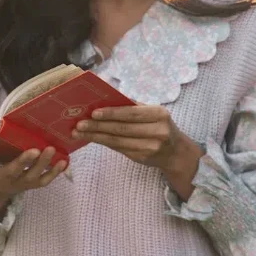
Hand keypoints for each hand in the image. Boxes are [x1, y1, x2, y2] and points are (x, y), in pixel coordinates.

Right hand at [0, 137, 68, 218]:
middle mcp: (4, 181)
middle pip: (13, 172)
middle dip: (24, 162)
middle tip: (35, 149)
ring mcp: (20, 184)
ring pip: (33, 177)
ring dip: (44, 165)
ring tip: (51, 149)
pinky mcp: (32, 183)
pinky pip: (45, 180)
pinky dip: (55, 172)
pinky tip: (64, 159)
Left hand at [71, 105, 199, 172]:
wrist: (176, 152)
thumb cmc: (160, 126)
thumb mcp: (153, 112)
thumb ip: (133, 106)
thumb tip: (106, 97)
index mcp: (159, 114)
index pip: (132, 113)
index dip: (112, 113)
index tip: (94, 112)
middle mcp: (157, 132)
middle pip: (122, 128)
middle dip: (98, 126)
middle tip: (79, 123)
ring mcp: (150, 147)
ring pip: (117, 141)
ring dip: (96, 136)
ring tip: (78, 132)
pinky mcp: (142, 158)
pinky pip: (118, 148)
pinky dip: (103, 142)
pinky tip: (91, 138)